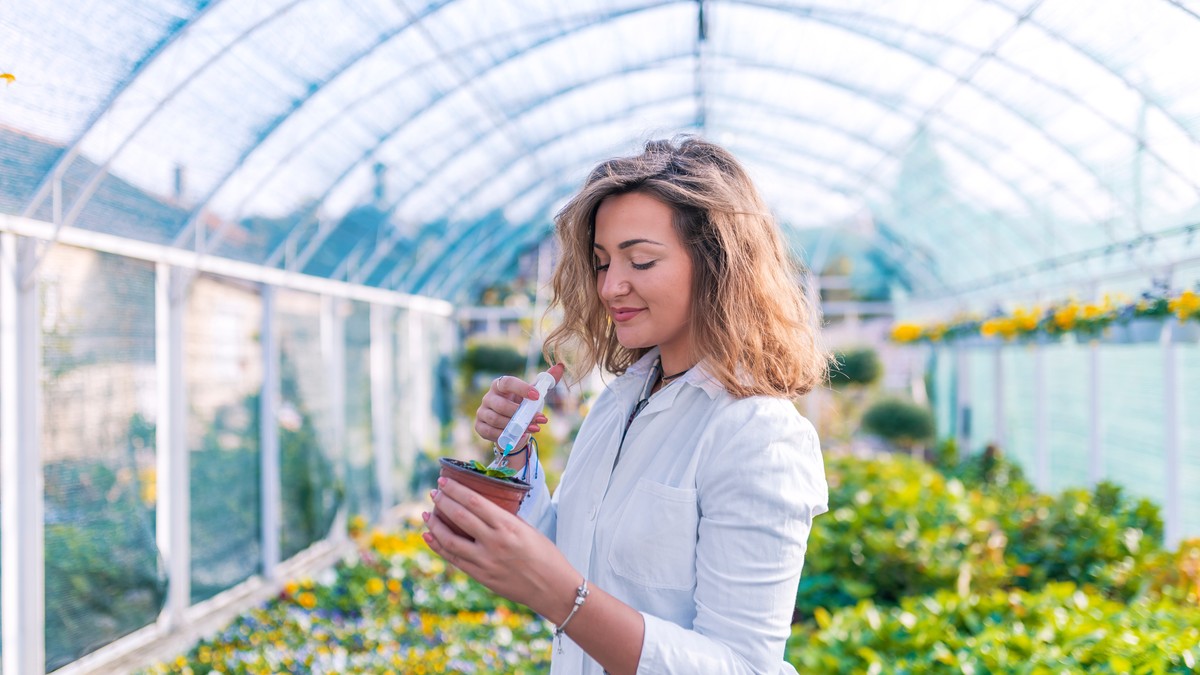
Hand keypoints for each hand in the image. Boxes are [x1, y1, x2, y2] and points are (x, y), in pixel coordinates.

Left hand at [423, 476, 577, 621]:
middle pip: (459, 517)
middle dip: (443, 502)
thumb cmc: (545, 555)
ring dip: (434, 525)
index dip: (455, 490)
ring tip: (427, 514)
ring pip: (450, 540)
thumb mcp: (528, 530)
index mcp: (508, 526)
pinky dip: (438, 546)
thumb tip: (482, 508)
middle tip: (434, 493)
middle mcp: (494, 542)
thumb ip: (505, 519)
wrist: (553, 589)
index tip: (443, 481)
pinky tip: (430, 536)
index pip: (474, 502)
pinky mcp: (481, 577)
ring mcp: (485, 562)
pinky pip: (453, 559)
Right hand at [474, 363, 565, 448]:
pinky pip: (489, 432)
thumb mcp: (534, 394)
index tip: (537, 396)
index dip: (522, 388)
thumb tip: (560, 367)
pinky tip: (517, 436)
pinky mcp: (479, 426)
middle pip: (502, 405)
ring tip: (533, 428)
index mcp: (500, 384)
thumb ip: (546, 380)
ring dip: (516, 426)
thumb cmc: (522, 405)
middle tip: (540, 419)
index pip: (508, 382)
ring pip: (496, 420)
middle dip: (522, 415)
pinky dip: (505, 435)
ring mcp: (482, 412)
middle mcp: (488, 397)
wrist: (512, 426)